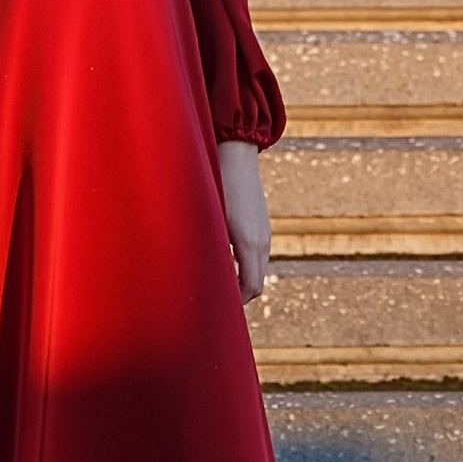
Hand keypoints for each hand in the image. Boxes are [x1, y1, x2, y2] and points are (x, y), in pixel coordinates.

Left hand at [217, 139, 270, 301]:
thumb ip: (207, 248)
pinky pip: (257, 255)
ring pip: (257, 269)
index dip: (235, 303)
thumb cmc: (215, 184)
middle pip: (256, 283)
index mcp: (248, 242)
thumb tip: (198, 274)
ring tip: (217, 283)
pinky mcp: (262, 224)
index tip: (216, 309)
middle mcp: (261, 240)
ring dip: (241, 280)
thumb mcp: (208, 219)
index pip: (250, 287)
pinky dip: (245, 265)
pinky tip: (225, 260)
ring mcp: (264, 232)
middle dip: (238, 296)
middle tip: (214, 303)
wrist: (235, 153)